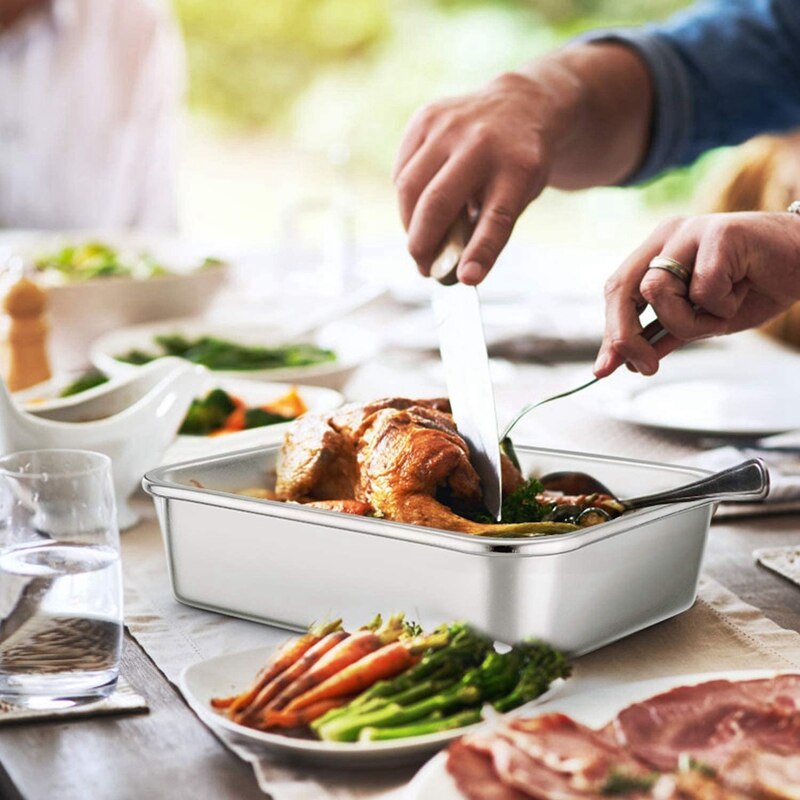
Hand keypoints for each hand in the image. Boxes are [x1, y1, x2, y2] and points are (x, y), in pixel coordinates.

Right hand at [393, 60, 582, 284]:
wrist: (519, 105)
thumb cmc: (517, 166)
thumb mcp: (520, 196)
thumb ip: (488, 229)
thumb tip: (452, 270)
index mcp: (519, 168)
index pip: (497, 217)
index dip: (479, 251)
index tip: (465, 279)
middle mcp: (483, 143)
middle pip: (438, 202)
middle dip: (422, 244)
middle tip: (423, 268)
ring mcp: (450, 126)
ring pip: (409, 187)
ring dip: (408, 224)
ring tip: (419, 240)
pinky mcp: (425, 118)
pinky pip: (402, 170)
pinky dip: (405, 198)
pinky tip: (419, 205)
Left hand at [594, 212, 799, 376]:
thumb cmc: (755, 288)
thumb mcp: (701, 320)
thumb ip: (664, 333)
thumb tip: (625, 361)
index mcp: (658, 251)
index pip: (618, 291)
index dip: (610, 331)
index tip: (604, 370)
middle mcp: (667, 236)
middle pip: (623, 287)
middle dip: (626, 335)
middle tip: (645, 367)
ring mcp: (691, 230)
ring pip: (657, 291)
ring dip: (689, 319)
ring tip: (722, 310)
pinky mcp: (718, 232)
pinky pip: (702, 289)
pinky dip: (723, 304)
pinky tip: (745, 287)